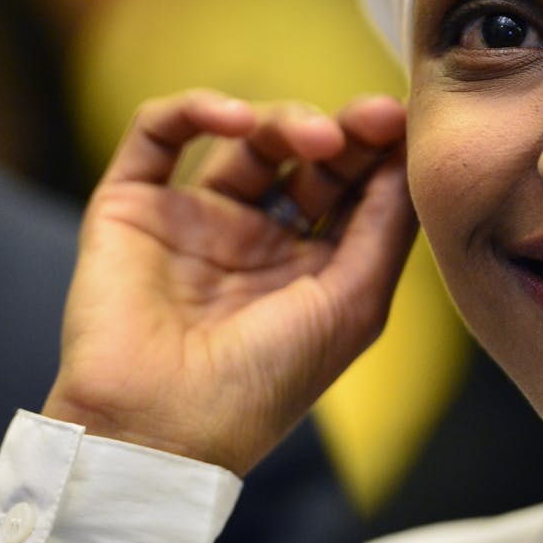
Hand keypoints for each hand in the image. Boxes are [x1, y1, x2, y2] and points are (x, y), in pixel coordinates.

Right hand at [42, 90, 417, 474]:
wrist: (158, 432)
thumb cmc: (263, 384)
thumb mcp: (352, 302)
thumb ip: (387, 225)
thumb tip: (411, 151)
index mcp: (307, 266)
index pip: (349, 188)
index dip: (377, 152)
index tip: (402, 122)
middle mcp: (252, 238)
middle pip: (303, 157)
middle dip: (342, 131)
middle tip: (371, 118)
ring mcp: (192, 219)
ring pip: (244, 138)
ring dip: (285, 120)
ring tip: (319, 137)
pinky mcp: (131, 205)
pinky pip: (157, 133)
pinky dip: (195, 110)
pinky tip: (236, 121)